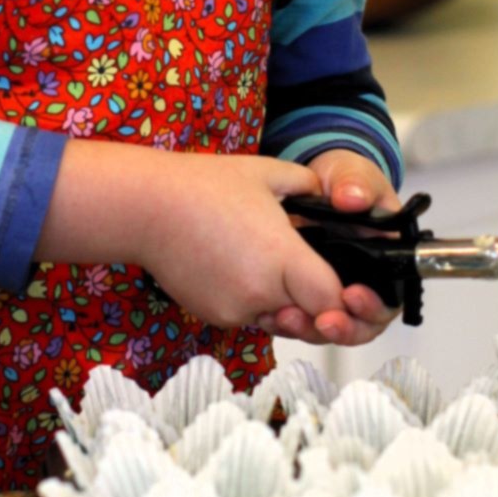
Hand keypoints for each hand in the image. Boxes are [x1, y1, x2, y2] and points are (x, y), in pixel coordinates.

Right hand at [38, 138, 352, 334]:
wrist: (145, 207)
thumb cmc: (204, 185)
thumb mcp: (269, 173)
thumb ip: (311, 186)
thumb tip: (335, 194)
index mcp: (281, 259)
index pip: (333, 301)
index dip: (347, 300)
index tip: (352, 288)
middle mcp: (261, 293)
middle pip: (312, 321)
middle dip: (324, 310)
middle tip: (326, 287)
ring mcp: (235, 310)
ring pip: (281, 322)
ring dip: (290, 306)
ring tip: (282, 270)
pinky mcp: (215, 316)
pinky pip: (251, 318)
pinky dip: (258, 303)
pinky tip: (247, 270)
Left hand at [256, 148, 403, 348]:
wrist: (311, 185)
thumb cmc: (343, 180)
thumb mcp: (352, 175)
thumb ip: (356, 183)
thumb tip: (352, 198)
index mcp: (388, 257)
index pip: (391, 296)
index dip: (374, 306)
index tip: (351, 296)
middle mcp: (366, 281)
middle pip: (363, 322)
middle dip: (344, 328)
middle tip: (323, 321)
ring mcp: (336, 291)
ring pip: (331, 327)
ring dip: (311, 329)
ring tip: (287, 318)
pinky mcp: (309, 296)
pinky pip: (302, 320)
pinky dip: (287, 323)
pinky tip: (270, 316)